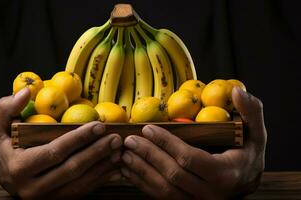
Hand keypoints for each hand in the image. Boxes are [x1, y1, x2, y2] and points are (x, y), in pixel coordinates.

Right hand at [0, 88, 121, 198]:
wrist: (7, 181)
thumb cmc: (4, 151)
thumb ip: (6, 109)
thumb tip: (26, 92)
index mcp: (19, 168)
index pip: (54, 152)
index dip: (79, 138)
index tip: (98, 125)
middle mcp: (33, 188)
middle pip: (72, 169)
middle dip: (96, 152)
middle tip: (115, 137)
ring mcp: (47, 198)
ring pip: (81, 183)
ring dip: (103, 167)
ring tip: (119, 150)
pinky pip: (83, 192)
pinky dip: (101, 180)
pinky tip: (115, 168)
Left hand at [121, 87, 266, 198]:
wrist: (245, 183)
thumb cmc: (248, 155)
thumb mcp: (255, 133)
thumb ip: (250, 112)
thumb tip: (237, 91)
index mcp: (225, 174)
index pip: (190, 159)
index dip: (166, 143)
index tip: (148, 129)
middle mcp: (210, 193)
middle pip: (172, 175)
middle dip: (148, 155)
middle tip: (130, 139)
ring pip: (163, 189)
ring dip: (141, 170)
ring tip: (124, 153)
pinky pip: (160, 196)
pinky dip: (142, 183)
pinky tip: (129, 170)